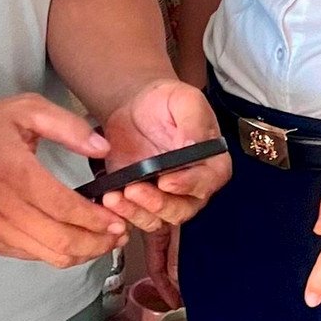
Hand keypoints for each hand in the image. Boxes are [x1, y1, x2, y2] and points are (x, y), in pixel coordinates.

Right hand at [0, 95, 124, 267]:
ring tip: (104, 241)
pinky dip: (58, 254)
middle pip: (61, 241)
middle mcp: (4, 206)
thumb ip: (68, 126)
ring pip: (49, 256)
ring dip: (82, 254)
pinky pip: (32, 257)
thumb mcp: (28, 108)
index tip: (119, 219)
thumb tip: (103, 148)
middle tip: (119, 235)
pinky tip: (74, 241)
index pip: (63, 207)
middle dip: (98, 243)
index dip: (96, 219)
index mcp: (15, 172)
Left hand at [98, 79, 229, 233]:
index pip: (206, 182)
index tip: (166, 181)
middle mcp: (192, 188)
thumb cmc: (166, 102)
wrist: (135, 108)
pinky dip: (122, 217)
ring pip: (157, 220)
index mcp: (211, 164)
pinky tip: (109, 204)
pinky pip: (135, 219)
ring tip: (114, 197)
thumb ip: (192, 122)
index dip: (187, 185)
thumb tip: (192, 145)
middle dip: (156, 204)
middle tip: (133, 189)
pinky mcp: (141, 203)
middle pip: (181, 209)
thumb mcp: (184, 100)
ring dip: (135, 213)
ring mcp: (167, 199)